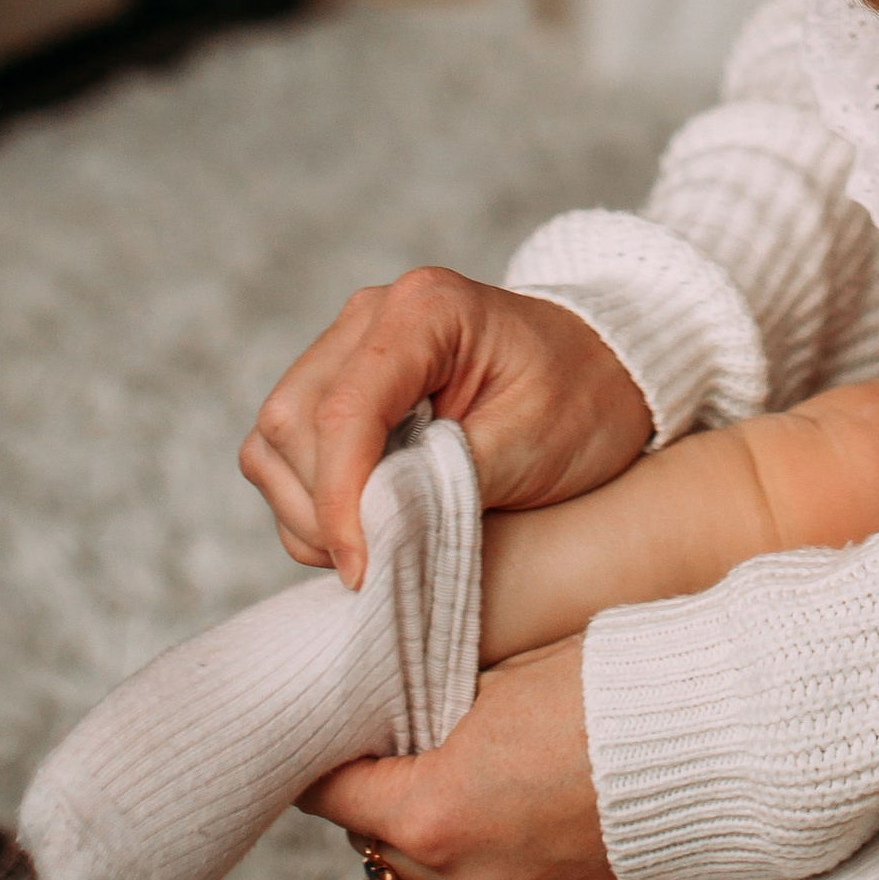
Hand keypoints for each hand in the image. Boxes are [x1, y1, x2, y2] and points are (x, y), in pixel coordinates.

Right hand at [240, 267, 653, 586]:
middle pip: (293, 423)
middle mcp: (372, 317)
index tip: (362, 569)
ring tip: (371, 551)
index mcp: (426, 310)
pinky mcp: (338, 386)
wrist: (605, 371)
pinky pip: (283, 454)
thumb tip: (374, 527)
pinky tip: (363, 529)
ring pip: (274, 441)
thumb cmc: (582, 398)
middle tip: (375, 567)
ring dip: (306, 512)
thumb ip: (453, 479)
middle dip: (322, 509)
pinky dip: (307, 505)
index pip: (347, 411)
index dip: (340, 499)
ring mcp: (347, 348)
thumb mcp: (536, 441)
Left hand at [306, 638, 615, 879]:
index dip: (327, 757)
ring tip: (463, 768)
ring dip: (428, 824)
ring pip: (425, 866)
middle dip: (379, 794)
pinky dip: (480, 844)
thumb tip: (404, 717)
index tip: (333, 731)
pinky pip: (480, 879)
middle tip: (399, 740)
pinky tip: (514, 796)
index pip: (332, 795)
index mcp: (429, 812)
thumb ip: (434, 714)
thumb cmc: (596, 694)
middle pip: (373, 838)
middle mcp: (453, 875)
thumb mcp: (495, 684)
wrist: (699, 745)